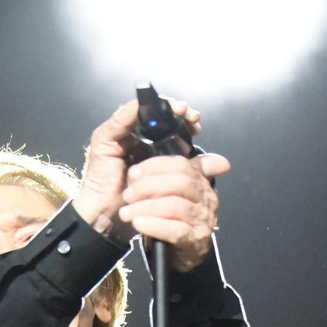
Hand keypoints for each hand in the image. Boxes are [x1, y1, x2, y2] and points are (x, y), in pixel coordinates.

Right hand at [73, 97, 202, 242]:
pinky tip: (154, 108)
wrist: (108, 218)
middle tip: (191, 115)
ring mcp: (116, 137)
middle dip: (174, 112)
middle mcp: (131, 139)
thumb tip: (222, 163)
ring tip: (179, 109)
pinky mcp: (104, 139)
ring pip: (140, 114)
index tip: (197, 123)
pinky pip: (122, 118)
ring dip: (161, 108)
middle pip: (153, 117)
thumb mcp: (172, 184)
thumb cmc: (135, 204)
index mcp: (145, 148)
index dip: (181, 121)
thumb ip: (194, 170)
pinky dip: (138, 109)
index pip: (164, 127)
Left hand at [119, 150, 230, 271]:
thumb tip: (181, 146)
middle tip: (127, 194)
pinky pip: (175, 230)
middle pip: (180, 182)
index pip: (182, 164)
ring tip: (126, 212)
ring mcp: (203, 221)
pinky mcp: (194, 241)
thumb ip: (175, 169)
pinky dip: (153, 225)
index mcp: (200, 182)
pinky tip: (138, 224)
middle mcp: (206, 199)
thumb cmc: (168, 219)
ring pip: (175, 205)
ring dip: (146, 207)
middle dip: (148, 186)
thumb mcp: (172, 191)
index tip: (133, 172)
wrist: (174, 259)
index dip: (155, 166)